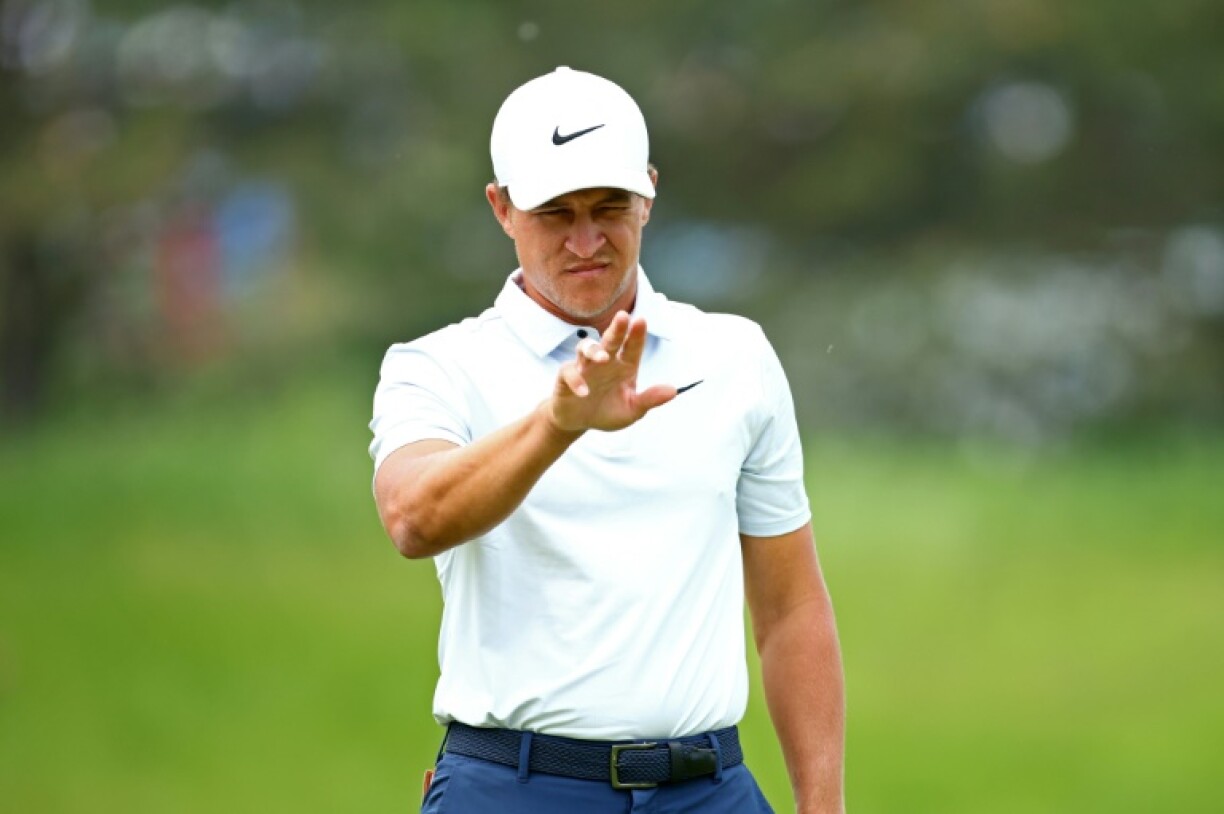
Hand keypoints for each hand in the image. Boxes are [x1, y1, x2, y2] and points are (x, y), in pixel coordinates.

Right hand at [547, 311, 675, 433]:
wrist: (579, 423)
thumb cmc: (607, 411)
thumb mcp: (632, 410)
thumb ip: (650, 399)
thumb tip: (673, 391)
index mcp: (624, 366)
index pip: (632, 346)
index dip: (636, 334)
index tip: (641, 320)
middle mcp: (605, 362)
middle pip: (610, 340)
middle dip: (617, 329)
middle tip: (623, 317)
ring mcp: (584, 367)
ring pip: (586, 348)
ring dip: (594, 350)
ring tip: (603, 358)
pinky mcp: (566, 378)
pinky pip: (569, 372)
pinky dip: (576, 380)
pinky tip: (584, 392)